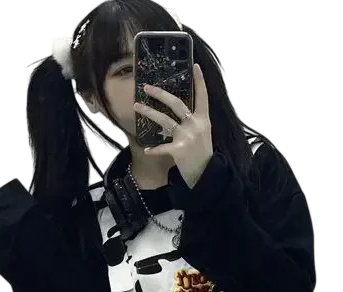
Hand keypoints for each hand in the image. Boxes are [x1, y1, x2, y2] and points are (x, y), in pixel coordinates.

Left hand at [133, 63, 212, 188]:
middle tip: (147, 87)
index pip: (202, 96)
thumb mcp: (203, 133)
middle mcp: (196, 125)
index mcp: (203, 119)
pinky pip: (162, 147)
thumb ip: (194, 121)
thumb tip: (180, 109)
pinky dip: (154, 150)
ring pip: (165, 120)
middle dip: (160, 94)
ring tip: (137, 105)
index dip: (199, 81)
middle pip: (177, 104)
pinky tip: (147, 149)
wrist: (205, 174)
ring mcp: (187, 137)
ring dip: (149, 112)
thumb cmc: (202, 153)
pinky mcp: (179, 150)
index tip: (194, 66)